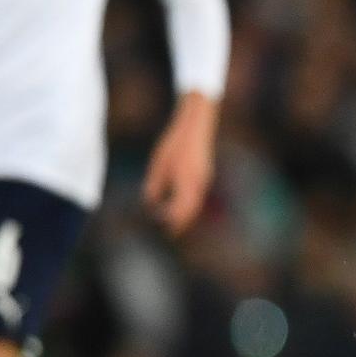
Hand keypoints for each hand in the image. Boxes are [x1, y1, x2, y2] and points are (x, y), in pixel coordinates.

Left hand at [143, 94, 218, 235]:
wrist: (196, 124)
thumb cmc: (175, 143)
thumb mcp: (159, 164)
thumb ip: (154, 185)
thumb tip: (150, 203)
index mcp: (187, 183)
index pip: (180, 212)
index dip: (172, 223)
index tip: (164, 231)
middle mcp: (199, 184)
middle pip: (190, 210)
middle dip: (181, 222)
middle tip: (171, 232)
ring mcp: (204, 178)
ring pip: (195, 203)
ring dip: (185, 213)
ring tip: (173, 220)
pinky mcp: (205, 173)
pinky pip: (197, 194)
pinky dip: (189, 202)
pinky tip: (179, 202)